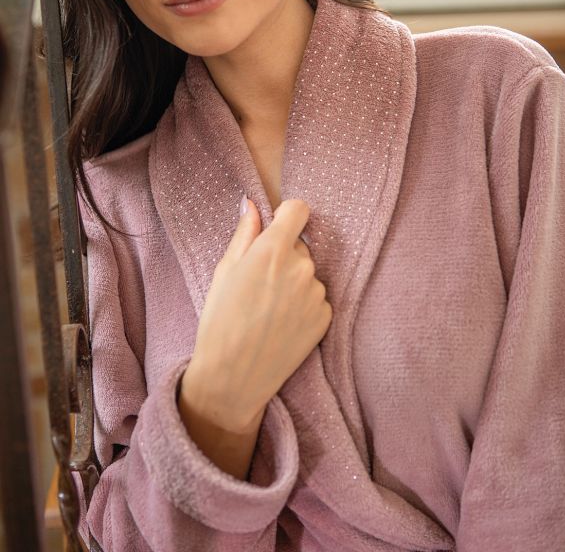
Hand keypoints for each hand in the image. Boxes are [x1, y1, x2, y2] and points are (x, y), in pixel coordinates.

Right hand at [181, 198, 331, 431]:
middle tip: (259, 283)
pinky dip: (303, 306)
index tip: (277, 228)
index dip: (287, 216)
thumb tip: (252, 205)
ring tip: (268, 309)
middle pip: (300, 245)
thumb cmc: (220, 321)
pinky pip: (316, 298)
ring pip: (308, 273)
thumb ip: (245, 233)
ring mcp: (317, 293)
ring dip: (294, 282)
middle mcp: (302, 267)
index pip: (299, 209)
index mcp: (274, 250)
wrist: (233, 377)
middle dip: (284, 256)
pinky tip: (281, 324)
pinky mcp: (326, 317)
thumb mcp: (225, 271)